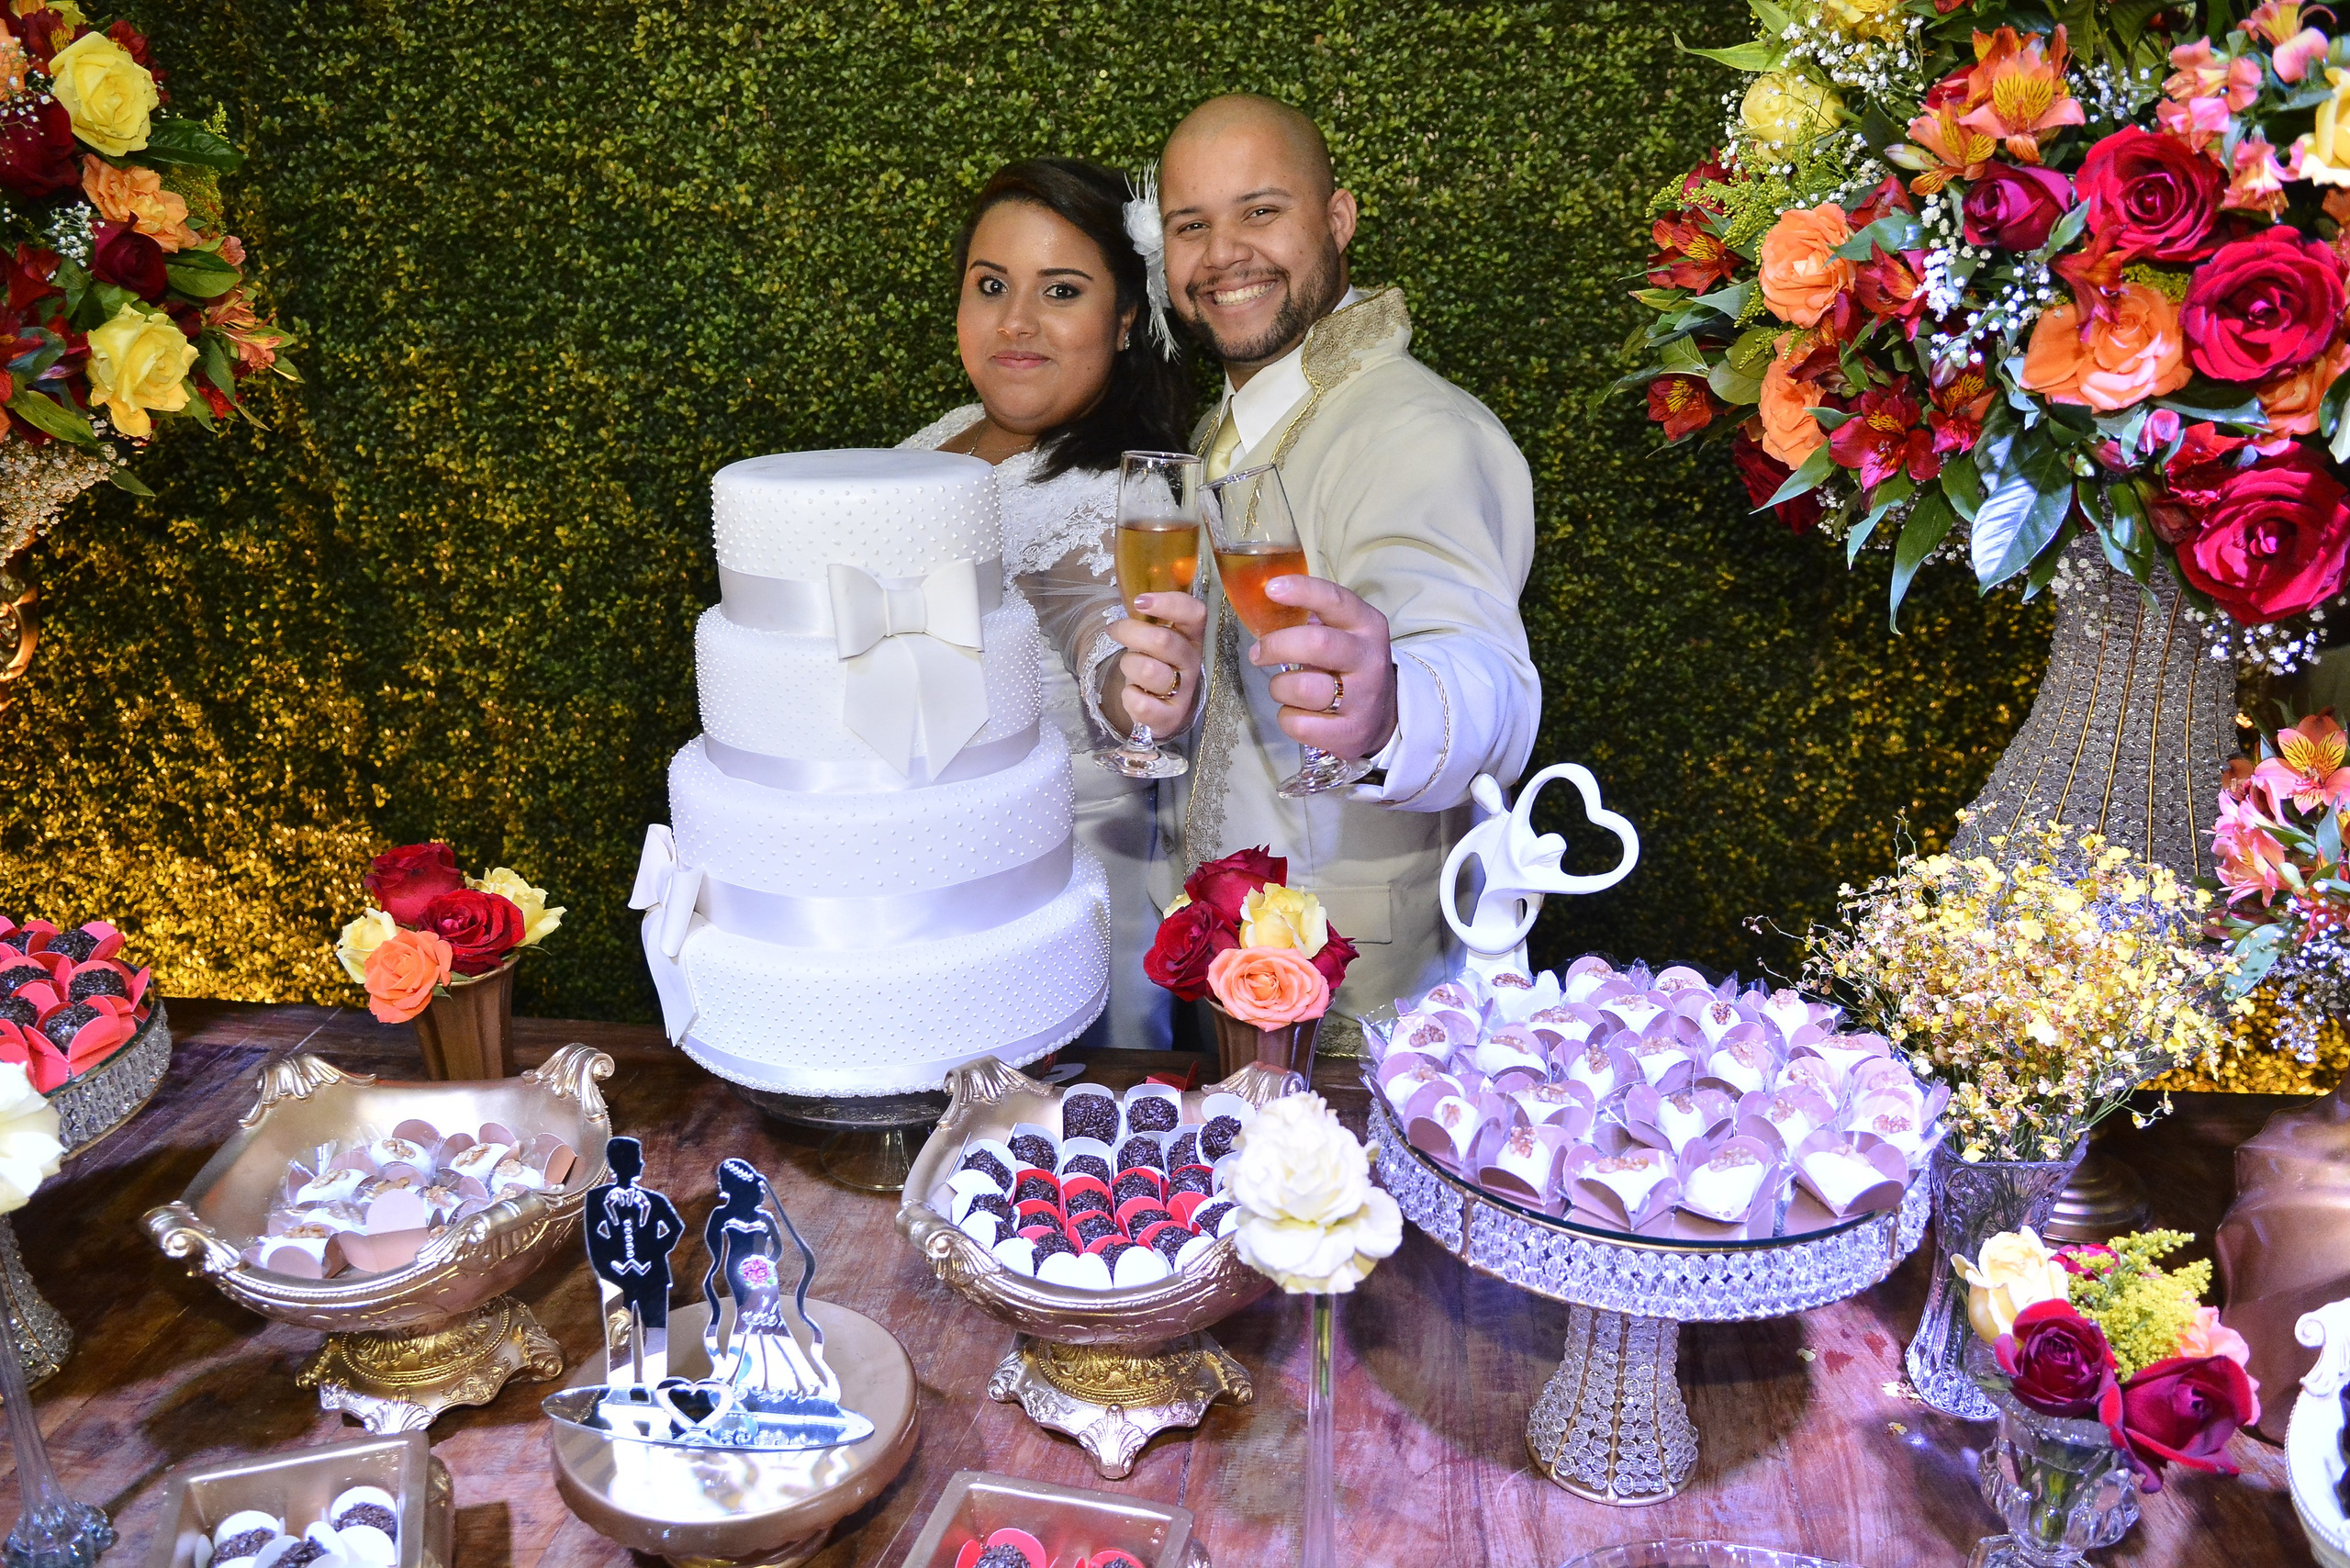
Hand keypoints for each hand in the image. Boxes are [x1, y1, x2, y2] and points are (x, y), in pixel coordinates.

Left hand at [1106, 592, 1206, 735]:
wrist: (1162, 709)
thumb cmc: (1155, 662)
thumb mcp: (1156, 636)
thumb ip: (1151, 617)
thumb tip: (1134, 593)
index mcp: (1191, 636)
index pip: (1195, 613)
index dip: (1169, 604)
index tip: (1140, 601)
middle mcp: (1192, 661)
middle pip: (1163, 640)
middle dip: (1130, 632)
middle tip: (1115, 630)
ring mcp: (1184, 690)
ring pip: (1149, 670)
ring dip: (1129, 665)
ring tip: (1130, 667)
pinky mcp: (1171, 716)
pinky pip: (1142, 704)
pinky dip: (1128, 697)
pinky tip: (1134, 694)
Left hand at [1249, 576, 1397, 760]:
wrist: (1384, 718)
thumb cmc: (1350, 666)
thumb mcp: (1345, 633)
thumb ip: (1314, 616)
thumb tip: (1267, 599)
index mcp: (1367, 626)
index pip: (1335, 600)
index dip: (1302, 591)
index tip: (1271, 589)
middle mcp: (1369, 659)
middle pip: (1316, 644)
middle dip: (1277, 646)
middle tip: (1259, 653)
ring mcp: (1363, 699)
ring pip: (1301, 688)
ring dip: (1279, 687)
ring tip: (1284, 688)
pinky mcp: (1349, 733)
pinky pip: (1298, 723)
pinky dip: (1287, 717)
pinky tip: (1299, 713)